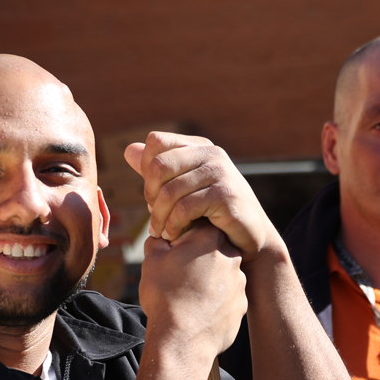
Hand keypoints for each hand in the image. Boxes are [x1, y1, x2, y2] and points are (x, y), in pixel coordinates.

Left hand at [124, 132, 277, 263]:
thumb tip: (128, 150)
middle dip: (150, 195)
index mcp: (199, 147)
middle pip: (159, 165)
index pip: (156, 142)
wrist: (250, 237)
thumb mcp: (185, 189)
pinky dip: (173, 225)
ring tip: (160, 232)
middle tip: (154, 218)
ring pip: (170, 190)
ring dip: (159, 216)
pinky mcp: (226, 195)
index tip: (152, 196)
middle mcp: (211, 154)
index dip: (145, 170)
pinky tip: (173, 235)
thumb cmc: (214, 214)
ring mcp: (220, 172)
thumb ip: (159, 171)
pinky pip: (185, 208)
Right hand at [138, 219, 246, 357]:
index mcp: (210, 238)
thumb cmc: (165, 297)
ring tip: (188, 296)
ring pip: (221, 274)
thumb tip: (160, 236)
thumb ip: (158, 240)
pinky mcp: (242, 305)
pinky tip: (199, 311)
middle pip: (213, 249)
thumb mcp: (152, 260)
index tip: (174, 250)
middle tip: (180, 274)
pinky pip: (227, 297)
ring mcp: (240, 283)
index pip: (199, 225)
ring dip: (208, 280)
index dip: (184, 237)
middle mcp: (232, 256)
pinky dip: (215, 301)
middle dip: (198, 258)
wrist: (182, 340)